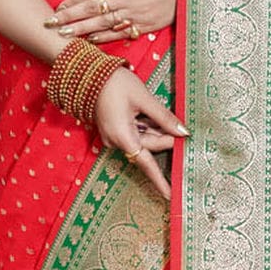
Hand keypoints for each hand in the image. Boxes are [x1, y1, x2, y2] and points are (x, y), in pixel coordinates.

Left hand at [47, 0, 181, 44]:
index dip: (71, 2)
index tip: (56, 8)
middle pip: (90, 10)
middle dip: (68, 18)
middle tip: (49, 25)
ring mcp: (135, 13)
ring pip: (102, 24)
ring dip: (81, 31)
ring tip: (64, 36)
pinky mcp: (146, 25)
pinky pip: (121, 33)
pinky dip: (105, 37)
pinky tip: (91, 40)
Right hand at [92, 68, 185, 201]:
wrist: (87, 74)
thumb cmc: (115, 83)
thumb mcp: (144, 98)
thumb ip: (164, 117)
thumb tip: (183, 133)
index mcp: (123, 136)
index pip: (146, 164)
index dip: (160, 180)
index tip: (170, 195)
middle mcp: (116, 141)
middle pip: (149, 147)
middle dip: (164, 137)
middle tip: (178, 124)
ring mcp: (113, 136)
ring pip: (143, 139)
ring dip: (154, 128)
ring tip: (151, 108)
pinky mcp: (113, 130)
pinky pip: (134, 133)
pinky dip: (145, 125)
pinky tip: (145, 111)